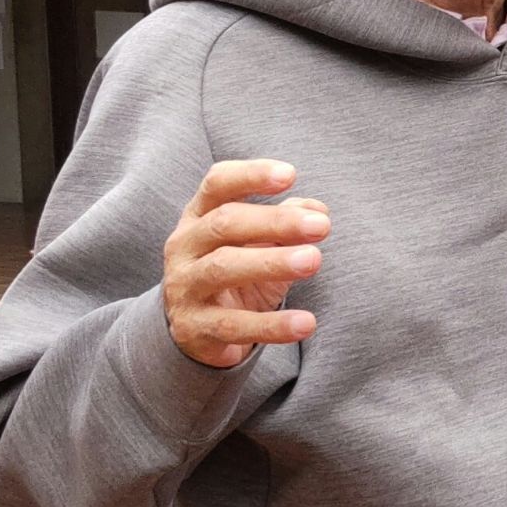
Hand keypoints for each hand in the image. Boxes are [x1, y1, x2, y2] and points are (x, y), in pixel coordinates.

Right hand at [163, 160, 330, 368]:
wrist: (197, 330)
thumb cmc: (235, 275)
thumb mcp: (259, 245)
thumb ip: (285, 225)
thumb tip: (318, 209)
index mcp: (198, 216)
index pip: (217, 184)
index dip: (251, 175)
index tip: (290, 175)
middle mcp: (184, 246)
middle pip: (225, 223)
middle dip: (276, 221)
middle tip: (322, 225)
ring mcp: (184, 286)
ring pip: (224, 268)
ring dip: (272, 263)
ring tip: (315, 260)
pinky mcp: (193, 327)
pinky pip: (234, 325)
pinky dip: (272, 325)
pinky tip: (306, 323)